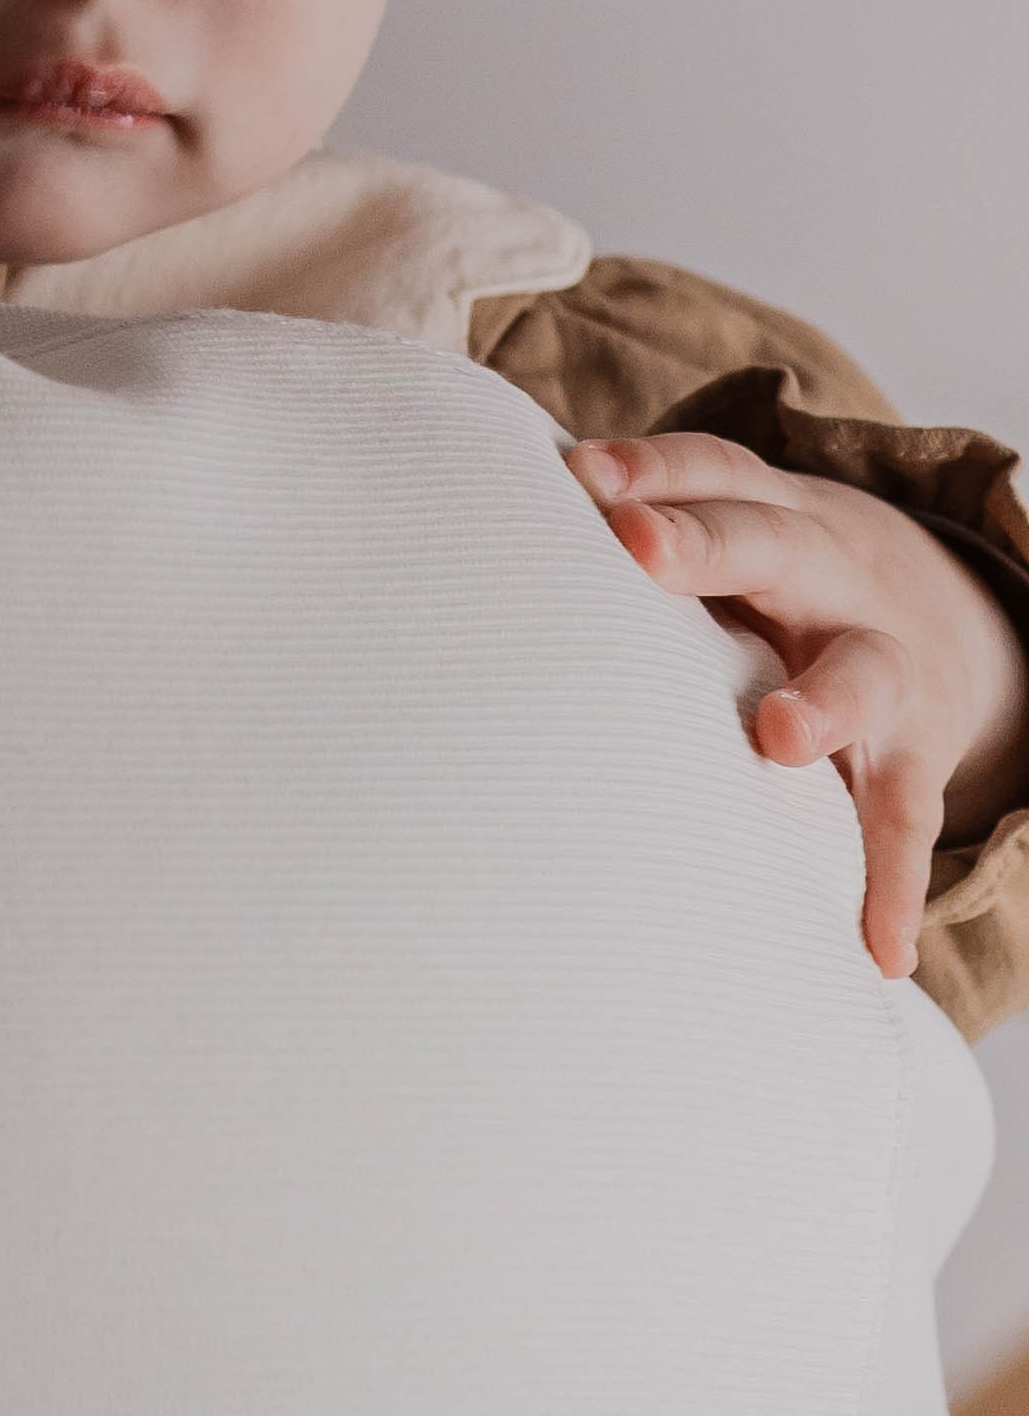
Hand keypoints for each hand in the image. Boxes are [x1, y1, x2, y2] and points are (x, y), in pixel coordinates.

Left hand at [566, 432, 1028, 977]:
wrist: (939, 615)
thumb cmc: (775, 583)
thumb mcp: (730, 533)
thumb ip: (634, 531)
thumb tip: (476, 528)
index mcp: (766, 514)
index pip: (709, 470)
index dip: (650, 467)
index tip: (583, 475)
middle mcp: (825, 576)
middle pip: (770, 543)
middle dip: (706, 545)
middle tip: (641, 547)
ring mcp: (879, 665)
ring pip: (860, 671)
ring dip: (821, 697)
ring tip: (780, 735)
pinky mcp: (912, 757)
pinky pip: (906, 814)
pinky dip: (893, 880)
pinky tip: (875, 948)